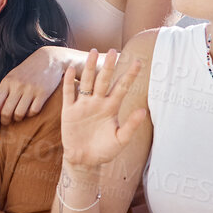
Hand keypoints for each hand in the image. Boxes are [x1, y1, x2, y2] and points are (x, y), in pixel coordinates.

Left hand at [0, 44, 73, 123]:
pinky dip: (30, 114)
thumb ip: (4, 90)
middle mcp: (18, 86)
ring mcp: (31, 90)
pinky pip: (33, 111)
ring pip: (19, 114)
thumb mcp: (12, 76)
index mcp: (7, 82)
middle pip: (6, 112)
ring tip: (19, 116)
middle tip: (6, 123)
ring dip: (18, 118)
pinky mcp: (43, 93)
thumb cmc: (28, 70)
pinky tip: (30, 110)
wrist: (49, 59)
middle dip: (4, 121)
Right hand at [58, 50, 146, 170]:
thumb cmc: (104, 151)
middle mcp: (98, 102)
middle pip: (104, 80)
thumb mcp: (120, 139)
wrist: (84, 161)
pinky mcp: (69, 111)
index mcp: (111, 108)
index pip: (122, 87)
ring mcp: (83, 105)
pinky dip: (69, 82)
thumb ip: (131, 125)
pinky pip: (69, 93)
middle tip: (113, 51)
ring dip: (90, 68)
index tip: (139, 62)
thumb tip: (144, 111)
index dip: (130, 75)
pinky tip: (70, 70)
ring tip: (92, 52)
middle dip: (108, 66)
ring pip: (87, 82)